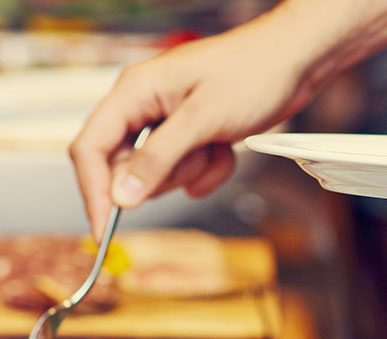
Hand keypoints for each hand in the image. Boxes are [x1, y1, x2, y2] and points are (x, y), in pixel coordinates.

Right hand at [69, 14, 326, 237]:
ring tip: (217, 142)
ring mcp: (169, 122)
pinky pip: (188, 173)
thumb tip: (121, 197)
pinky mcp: (192, 136)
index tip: (102, 229)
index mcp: (134, 92)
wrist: (296, 60)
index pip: (90, 148)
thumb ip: (157, 158)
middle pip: (124, 167)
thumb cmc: (252, 73)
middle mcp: (145, 107)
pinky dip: (211, 169)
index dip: (92, 190)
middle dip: (163, 175)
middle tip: (195, 156)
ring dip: (192, 170)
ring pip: (160, 175)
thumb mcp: (202, 119)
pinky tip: (228, 147)